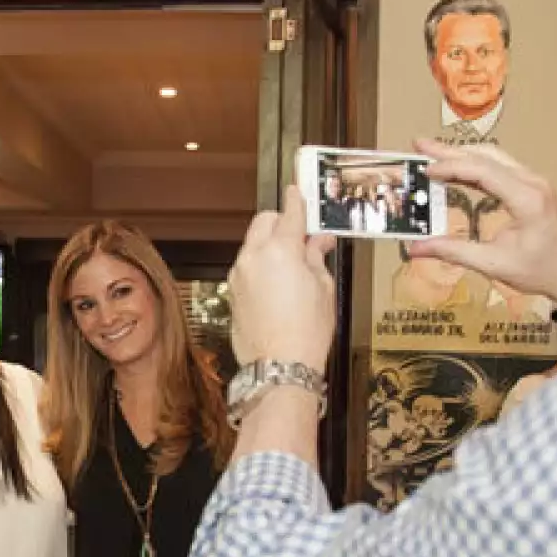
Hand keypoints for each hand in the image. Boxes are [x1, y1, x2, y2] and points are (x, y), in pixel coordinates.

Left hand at [229, 185, 337, 372]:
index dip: (296, 200)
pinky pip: (247, 267)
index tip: (298, 190)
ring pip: (253, 244)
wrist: (279, 366)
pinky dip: (261, 265)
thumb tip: (317, 242)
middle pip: (264, 221)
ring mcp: (239, 274)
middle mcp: (253, 257)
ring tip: (294, 266)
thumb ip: (316, 258)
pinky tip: (278, 284)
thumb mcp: (323, 289)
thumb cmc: (305, 333)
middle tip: (302, 236)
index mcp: (280, 250)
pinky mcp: (232, 292)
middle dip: (281, 222)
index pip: (289, 212)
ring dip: (270, 245)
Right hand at [409, 140, 556, 302]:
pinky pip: (501, 167)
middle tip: (420, 145)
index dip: (451, 167)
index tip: (426, 170)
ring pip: (494, 157)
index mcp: (527, 199)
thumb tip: (418, 248)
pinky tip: (457, 169)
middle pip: (486, 156)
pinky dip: (476, 165)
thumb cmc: (543, 270)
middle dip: (451, 150)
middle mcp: (532, 183)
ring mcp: (534, 182)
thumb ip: (454, 252)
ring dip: (462, 154)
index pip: (483, 171)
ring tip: (433, 153)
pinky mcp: (532, 187)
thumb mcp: (494, 264)